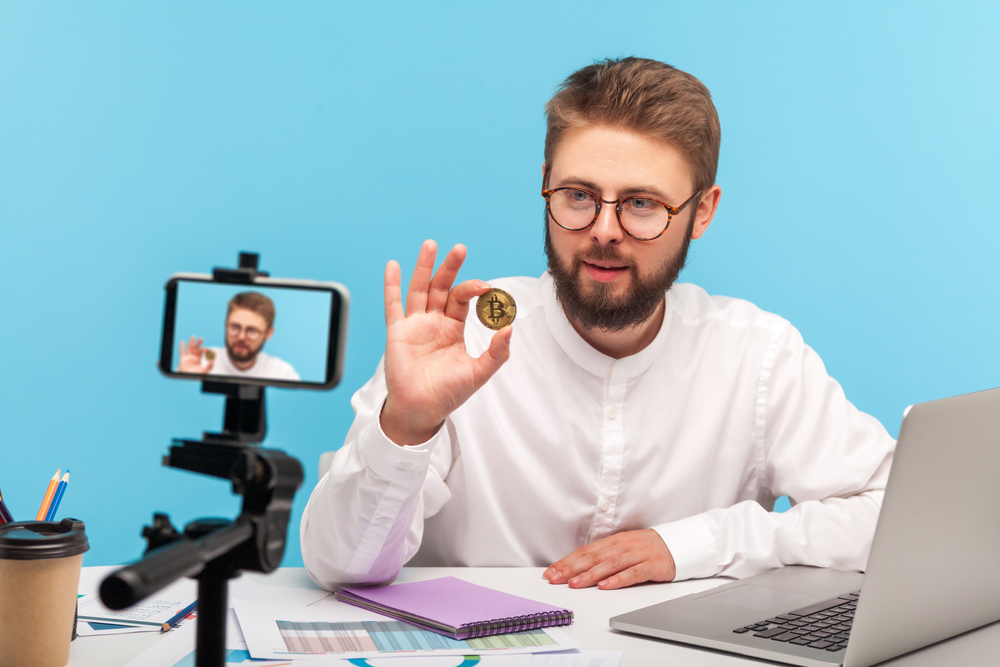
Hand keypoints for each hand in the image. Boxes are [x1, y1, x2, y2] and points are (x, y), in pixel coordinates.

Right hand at [178, 336, 211, 373]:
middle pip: (196, 348)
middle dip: (199, 343)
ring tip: (193, 336)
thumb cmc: (196, 374)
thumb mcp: (204, 371)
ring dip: (191, 342)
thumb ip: (209, 366)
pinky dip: (182, 347)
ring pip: (189, 348)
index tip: (208, 349)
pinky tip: (182, 342)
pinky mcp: (183, 359)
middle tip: (202, 338)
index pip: (202, 351)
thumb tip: (214, 361)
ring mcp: (188, 357)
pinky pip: (182, 352)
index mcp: (198, 358)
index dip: (205, 349)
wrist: (188, 377)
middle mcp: (193, 356)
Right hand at [380, 240, 511, 445]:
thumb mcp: (479, 373)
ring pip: (419, 289)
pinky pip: (393, 305)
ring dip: (424, 267)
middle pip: (442, 287)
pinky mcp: (397, 332)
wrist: (422, 410)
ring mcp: (414, 325)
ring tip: (431, 245)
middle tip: (460, 248)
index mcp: (453, 328)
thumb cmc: (448, 393)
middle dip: (450, 267)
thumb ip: (497, 352)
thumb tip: (509, 328)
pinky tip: (393, 266)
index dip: (473, 290)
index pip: (463, 299)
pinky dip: (392, 285)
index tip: (486, 287)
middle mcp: (434, 322)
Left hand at [543, 529, 675, 589]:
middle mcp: (623, 545)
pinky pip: (633, 573)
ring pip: (610, 564)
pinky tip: (606, 586)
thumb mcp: (624, 548)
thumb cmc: (648, 549)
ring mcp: (638, 554)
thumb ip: (604, 556)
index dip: (567, 561)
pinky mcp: (652, 565)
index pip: (586, 551)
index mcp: (614, 541)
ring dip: (591, 574)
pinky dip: (618, 579)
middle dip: (572, 568)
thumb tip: (578, 568)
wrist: (679, 544)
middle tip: (555, 578)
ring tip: (575, 583)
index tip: (551, 572)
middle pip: (594, 556)